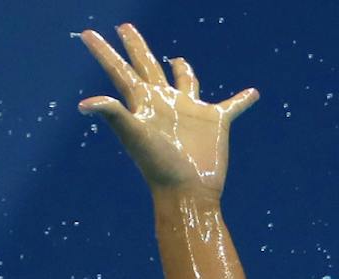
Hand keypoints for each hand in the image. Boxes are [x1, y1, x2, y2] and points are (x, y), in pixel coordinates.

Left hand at [78, 24, 257, 195]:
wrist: (188, 192)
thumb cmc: (159, 167)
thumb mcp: (135, 137)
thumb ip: (114, 114)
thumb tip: (85, 105)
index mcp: (144, 102)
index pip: (120, 71)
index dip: (104, 53)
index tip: (87, 35)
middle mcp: (165, 103)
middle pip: (148, 66)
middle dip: (136, 47)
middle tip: (124, 27)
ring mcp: (191, 112)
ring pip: (185, 82)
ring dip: (183, 70)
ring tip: (178, 60)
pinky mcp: (216, 122)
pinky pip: (233, 106)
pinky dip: (242, 100)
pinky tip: (252, 93)